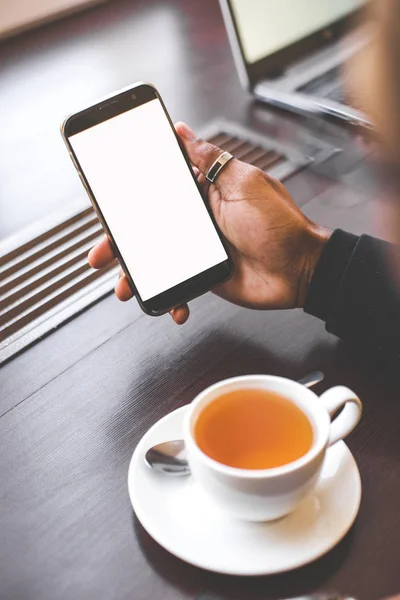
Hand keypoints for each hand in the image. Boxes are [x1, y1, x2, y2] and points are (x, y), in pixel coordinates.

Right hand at [88, 122, 330, 323]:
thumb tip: (183, 132)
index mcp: (202, 192)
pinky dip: (171, 298)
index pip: (155, 192)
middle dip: (121, 244)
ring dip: (137, 275)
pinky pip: (179, 286)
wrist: (301, 270)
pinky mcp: (205, 276)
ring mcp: (198, 250)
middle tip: (101, 255)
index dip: (128, 200)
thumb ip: (211, 160)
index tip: (107, 208)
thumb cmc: (278, 223)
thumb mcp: (243, 183)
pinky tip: (171, 305)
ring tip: (125, 289)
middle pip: (147, 229)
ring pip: (156, 261)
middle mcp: (197, 220)